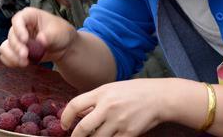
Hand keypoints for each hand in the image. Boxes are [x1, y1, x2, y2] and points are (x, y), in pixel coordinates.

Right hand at [0, 7, 75, 66]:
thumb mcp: (58, 32)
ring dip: (12, 55)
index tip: (25, 40)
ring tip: (24, 63)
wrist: (62, 46)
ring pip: (6, 46)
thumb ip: (50, 36)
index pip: (18, 19)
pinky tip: (20, 64)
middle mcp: (20, 26)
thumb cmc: (60, 33)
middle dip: (17, 47)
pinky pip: (6, 55)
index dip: (19, 29)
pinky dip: (10, 61)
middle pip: (11, 35)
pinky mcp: (16, 50)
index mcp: (29, 16)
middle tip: (25, 56)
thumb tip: (40, 40)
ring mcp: (17, 39)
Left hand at [60, 79, 176, 136]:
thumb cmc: (133, 92)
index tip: (64, 125)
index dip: (65, 117)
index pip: (75, 105)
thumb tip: (78, 114)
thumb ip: (94, 101)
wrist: (159, 97)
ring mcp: (118, 121)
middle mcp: (107, 107)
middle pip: (83, 128)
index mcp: (101, 93)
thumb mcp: (111, 89)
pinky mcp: (129, 133)